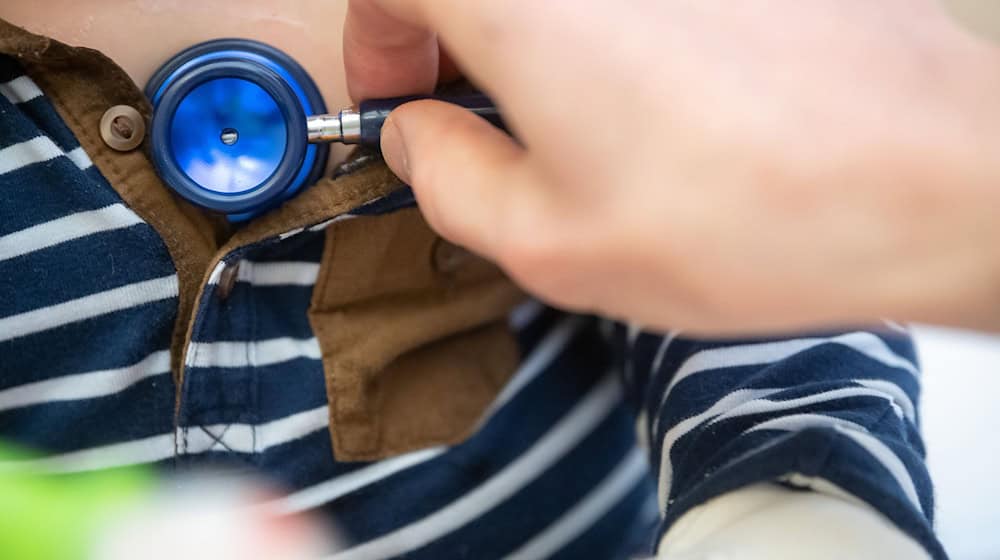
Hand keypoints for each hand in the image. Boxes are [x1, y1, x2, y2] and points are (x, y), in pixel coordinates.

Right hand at [344, 0, 999, 333]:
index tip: (400, 98)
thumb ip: (444, 179)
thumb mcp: (546, 241)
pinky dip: (610, 29)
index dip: (376, 40)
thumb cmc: (741, 217)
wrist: (927, 179)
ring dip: (534, 39)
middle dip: (451, 40)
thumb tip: (420, 137)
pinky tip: (657, 99)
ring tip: (578, 124)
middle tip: (475, 117)